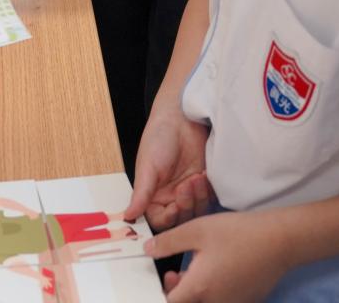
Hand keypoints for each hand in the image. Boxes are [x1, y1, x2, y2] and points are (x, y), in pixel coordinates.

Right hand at [126, 106, 212, 230]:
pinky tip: (204, 175)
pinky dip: (209, 191)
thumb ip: (141, 193)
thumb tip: (127, 216)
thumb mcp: (148, 166)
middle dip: (186, 205)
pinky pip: (211, 198)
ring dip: (198, 198)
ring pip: (198, 211)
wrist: (182, 117)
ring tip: (196, 177)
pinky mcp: (205, 182)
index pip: (161, 220)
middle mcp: (171, 196)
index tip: (174, 208)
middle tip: (186, 185)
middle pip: (182, 218)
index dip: (168, 218)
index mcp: (153, 195)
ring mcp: (189, 190)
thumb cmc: (159, 138)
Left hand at [147, 210, 292, 302]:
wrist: (279, 240)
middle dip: (176, 293)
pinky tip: (218, 271)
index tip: (161, 280)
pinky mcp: (246, 302)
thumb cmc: (237, 233)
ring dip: (194, 293)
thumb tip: (148, 251)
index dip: (161, 294)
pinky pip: (222, 301)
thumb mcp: (197, 230)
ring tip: (196, 269)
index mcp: (198, 288)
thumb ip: (168, 242)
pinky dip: (212, 292)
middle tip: (174, 273)